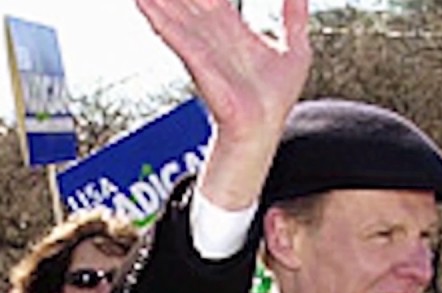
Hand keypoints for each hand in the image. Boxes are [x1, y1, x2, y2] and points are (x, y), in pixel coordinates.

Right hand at [137, 0, 311, 209]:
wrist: (264, 129)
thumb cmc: (275, 97)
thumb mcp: (295, 47)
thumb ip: (295, 15)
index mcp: (231, 26)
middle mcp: (211, 31)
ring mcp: (201, 45)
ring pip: (174, 7)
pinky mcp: (198, 61)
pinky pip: (174, 34)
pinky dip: (159, 16)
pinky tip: (144, 1)